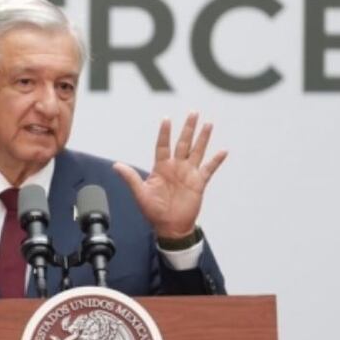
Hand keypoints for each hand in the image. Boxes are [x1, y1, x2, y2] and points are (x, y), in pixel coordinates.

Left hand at [113, 112, 227, 238]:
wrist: (170, 227)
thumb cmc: (154, 212)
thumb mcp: (140, 194)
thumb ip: (131, 178)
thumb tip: (116, 166)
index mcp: (161, 168)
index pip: (163, 145)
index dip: (165, 133)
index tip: (166, 119)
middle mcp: (176, 167)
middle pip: (183, 143)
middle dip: (188, 128)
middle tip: (193, 113)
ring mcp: (189, 174)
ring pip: (197, 151)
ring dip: (203, 138)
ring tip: (208, 124)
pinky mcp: (199, 183)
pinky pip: (209, 169)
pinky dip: (216, 160)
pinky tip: (223, 151)